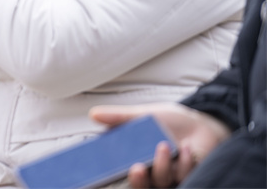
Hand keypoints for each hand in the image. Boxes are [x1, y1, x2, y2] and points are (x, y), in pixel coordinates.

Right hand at [90, 102, 231, 187]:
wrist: (201, 122)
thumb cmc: (170, 122)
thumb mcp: (142, 115)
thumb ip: (119, 117)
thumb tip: (93, 114)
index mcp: (134, 158)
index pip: (118, 171)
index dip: (110, 173)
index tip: (104, 169)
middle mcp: (150, 171)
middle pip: (139, 185)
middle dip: (138, 180)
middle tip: (136, 168)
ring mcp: (169, 175)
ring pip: (161, 182)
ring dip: (162, 165)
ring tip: (163, 145)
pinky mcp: (188, 176)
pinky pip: (183, 176)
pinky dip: (183, 161)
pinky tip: (184, 147)